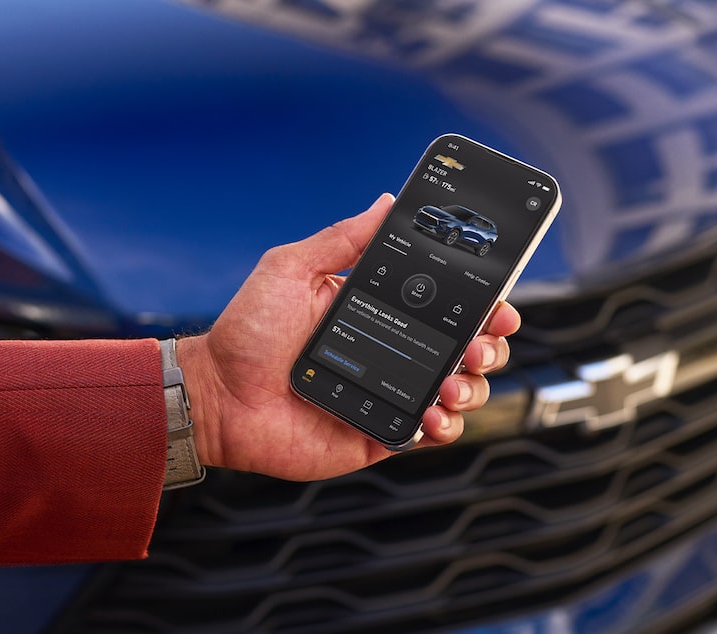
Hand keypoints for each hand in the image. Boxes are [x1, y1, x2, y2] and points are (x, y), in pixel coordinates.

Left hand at [176, 194, 520, 481]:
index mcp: (380, 311)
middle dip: (489, 344)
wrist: (217, 396)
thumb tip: (385, 202)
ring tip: (452, 381)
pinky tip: (433, 414)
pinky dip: (445, 426)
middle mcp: (394, 352)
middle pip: (468, 347)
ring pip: (460, 391)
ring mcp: (392, 394)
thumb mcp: (292, 269)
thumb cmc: (248, 332)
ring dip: (472, 384)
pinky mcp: (382, 433)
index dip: (482, 303)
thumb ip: (341, 239)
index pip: (447, 304)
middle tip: (480, 342)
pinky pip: (431, 434)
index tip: (499, 302)